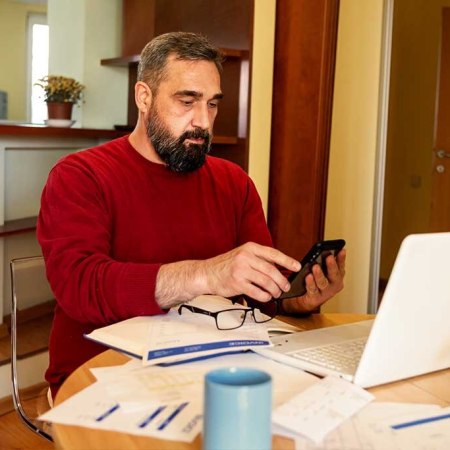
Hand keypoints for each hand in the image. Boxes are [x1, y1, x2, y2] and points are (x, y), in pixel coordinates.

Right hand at [155, 242, 300, 307]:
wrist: (206, 274)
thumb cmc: (226, 266)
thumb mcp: (242, 255)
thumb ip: (259, 259)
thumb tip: (279, 267)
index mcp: (249, 248)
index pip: (273, 253)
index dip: (287, 260)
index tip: (297, 266)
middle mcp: (245, 257)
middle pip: (271, 270)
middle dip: (281, 280)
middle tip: (286, 286)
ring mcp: (240, 270)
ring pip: (266, 282)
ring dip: (274, 290)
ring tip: (276, 293)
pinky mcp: (237, 283)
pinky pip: (257, 292)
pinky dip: (265, 296)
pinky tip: (266, 297)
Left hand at [281, 249, 345, 313]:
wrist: (309, 299)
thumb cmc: (317, 281)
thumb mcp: (323, 271)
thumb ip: (325, 262)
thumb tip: (325, 250)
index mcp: (338, 276)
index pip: (341, 266)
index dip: (342, 258)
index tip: (342, 250)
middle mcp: (334, 285)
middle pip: (334, 275)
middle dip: (332, 266)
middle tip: (329, 257)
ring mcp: (326, 292)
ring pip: (323, 283)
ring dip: (319, 274)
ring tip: (315, 266)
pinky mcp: (316, 298)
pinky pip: (312, 289)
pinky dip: (310, 283)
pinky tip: (308, 276)